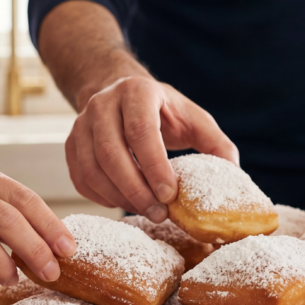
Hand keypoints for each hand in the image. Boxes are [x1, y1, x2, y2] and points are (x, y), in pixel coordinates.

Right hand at [67, 76, 238, 220]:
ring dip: (119, 197)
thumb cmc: (163, 111)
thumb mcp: (193, 118)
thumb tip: (233, 173)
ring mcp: (81, 124)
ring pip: (92, 168)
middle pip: (110, 152)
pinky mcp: (71, 145)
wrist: (121, 95)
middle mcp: (103, 104)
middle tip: (160, 213)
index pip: (140, 131)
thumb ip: (216, 143)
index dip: (154, 166)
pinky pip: (81, 178)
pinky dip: (102, 198)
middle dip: (136, 189)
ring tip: (147, 212)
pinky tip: (126, 204)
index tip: (171, 195)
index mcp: (137, 92)